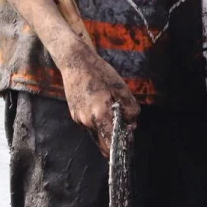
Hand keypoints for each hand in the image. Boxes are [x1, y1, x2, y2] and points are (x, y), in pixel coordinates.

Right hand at [59, 42, 138, 156]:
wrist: (75, 62)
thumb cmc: (99, 72)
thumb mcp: (120, 88)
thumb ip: (129, 108)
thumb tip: (132, 124)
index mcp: (99, 115)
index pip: (110, 142)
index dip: (121, 143)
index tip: (129, 140)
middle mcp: (87, 121)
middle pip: (104, 140)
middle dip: (115, 136)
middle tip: (126, 124)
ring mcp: (78, 119)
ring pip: (97, 132)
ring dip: (106, 127)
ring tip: (113, 110)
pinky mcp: (74, 115)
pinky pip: (90, 125)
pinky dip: (98, 121)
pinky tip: (102, 106)